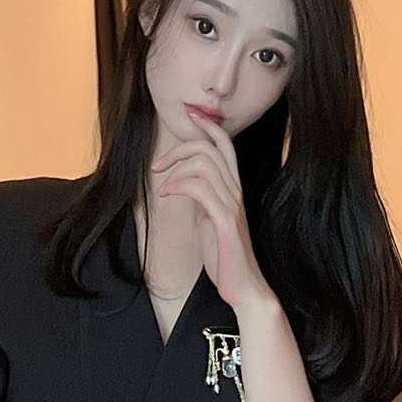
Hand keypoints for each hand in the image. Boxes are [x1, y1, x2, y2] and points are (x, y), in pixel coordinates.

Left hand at [150, 110, 271, 310]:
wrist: (243, 287)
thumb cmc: (225, 256)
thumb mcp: (208, 220)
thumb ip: (201, 199)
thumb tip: (183, 184)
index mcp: (233, 188)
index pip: (225, 144)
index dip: (207, 124)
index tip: (188, 114)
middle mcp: (236, 190)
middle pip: (211, 146)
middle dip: (179, 147)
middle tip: (157, 166)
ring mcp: (232, 204)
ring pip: (204, 162)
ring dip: (175, 169)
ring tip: (162, 186)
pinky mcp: (226, 220)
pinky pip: (200, 188)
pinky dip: (178, 185)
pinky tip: (167, 195)